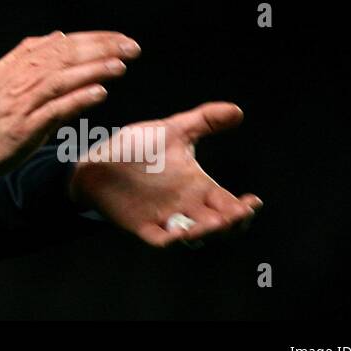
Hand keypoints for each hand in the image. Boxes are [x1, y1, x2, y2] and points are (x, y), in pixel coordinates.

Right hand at [0, 30, 140, 183]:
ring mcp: (24, 101)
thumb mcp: (6, 75)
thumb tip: (59, 36)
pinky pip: (56, 108)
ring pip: (62, 79)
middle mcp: (21, 78)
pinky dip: (78, 99)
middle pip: (65, 56)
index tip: (119, 38)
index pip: (61, 43)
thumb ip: (31, 55)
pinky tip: (99, 93)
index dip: (92, 38)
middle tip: (131, 47)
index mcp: (18, 63)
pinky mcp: (27, 125)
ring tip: (120, 65)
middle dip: (101, 49)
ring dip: (93, 70)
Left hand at [68, 101, 262, 247]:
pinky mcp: (141, 226)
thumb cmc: (138, 148)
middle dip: (230, 223)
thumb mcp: (172, 131)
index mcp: (197, 187)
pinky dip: (170, 240)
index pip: (228, 204)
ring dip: (205, 233)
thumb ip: (203, 121)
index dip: (244, 207)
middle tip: (236, 215)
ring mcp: (164, 219)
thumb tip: (237, 110)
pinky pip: (159, 239)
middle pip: (218, 225)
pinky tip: (178, 234)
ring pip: (193, 236)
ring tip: (213, 223)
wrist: (98, 161)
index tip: (252, 200)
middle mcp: (185, 207)